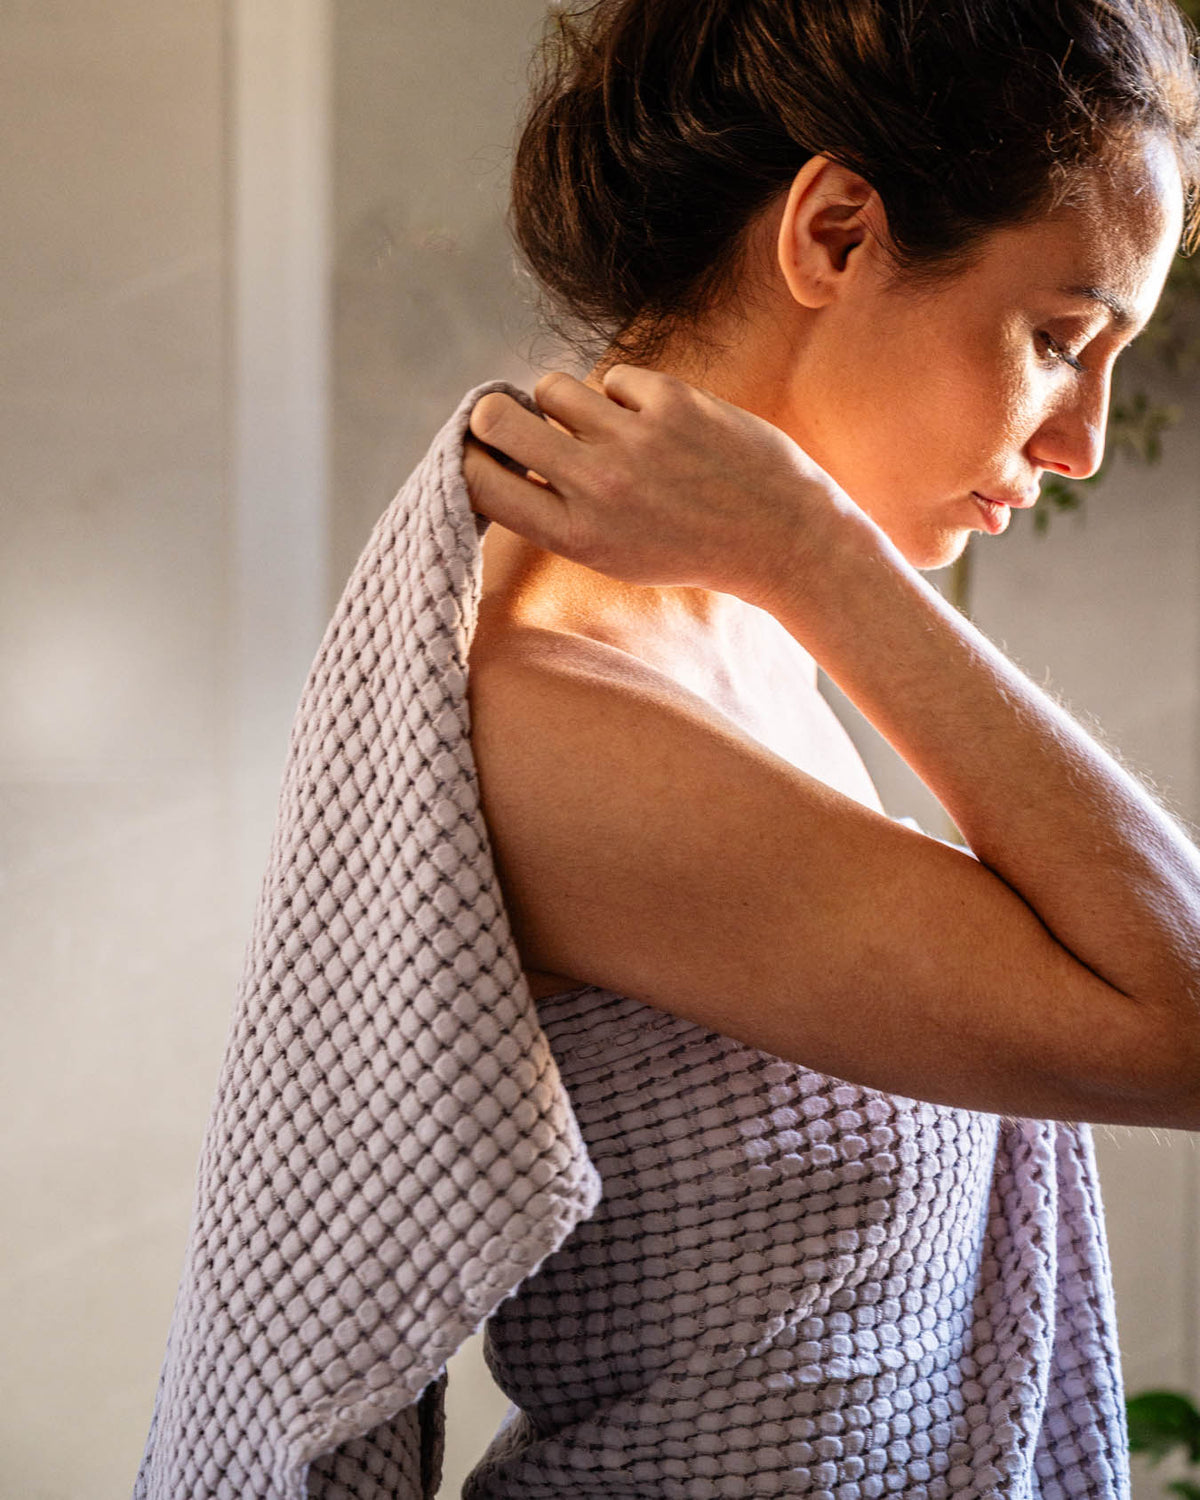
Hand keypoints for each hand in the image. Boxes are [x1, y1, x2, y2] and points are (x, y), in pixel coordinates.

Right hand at [462, 365, 859, 608]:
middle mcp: (596, 488)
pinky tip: (655, 423)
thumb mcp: (613, 554)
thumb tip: (500, 453)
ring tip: (600, 426)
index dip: (470, 458)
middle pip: (498, 417)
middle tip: (518, 419)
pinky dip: (627, 395)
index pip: (479, 482)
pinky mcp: (671, 402)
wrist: (782, 539)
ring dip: (566, 401)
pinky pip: (613, 377)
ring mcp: (633, 441)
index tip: (482, 453)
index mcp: (575, 536)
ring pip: (552, 387)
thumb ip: (558, 511)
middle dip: (497, 413)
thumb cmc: (690, 549)